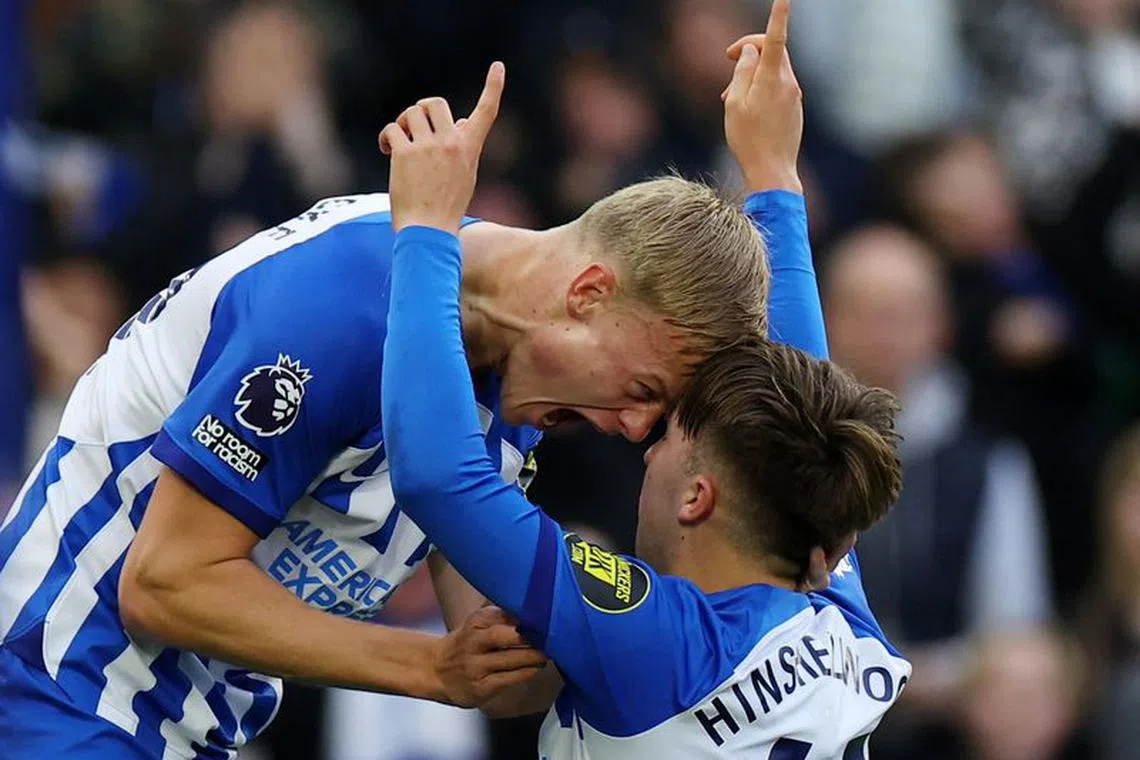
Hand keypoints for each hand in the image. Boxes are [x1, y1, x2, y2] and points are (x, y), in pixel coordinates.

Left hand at [380, 62, 504, 233]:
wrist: (428, 232)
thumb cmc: (446, 207)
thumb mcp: (465, 175)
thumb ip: (464, 146)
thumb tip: (466, 121)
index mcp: (469, 148)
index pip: (486, 113)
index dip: (494, 87)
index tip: (498, 67)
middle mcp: (451, 143)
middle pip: (433, 103)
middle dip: (420, 111)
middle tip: (413, 129)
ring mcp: (428, 148)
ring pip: (411, 113)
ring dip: (402, 124)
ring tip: (399, 144)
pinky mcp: (405, 154)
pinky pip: (392, 130)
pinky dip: (387, 138)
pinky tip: (387, 150)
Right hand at [434, 605, 547, 707]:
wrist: (436, 670)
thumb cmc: (466, 643)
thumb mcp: (478, 623)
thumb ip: (502, 615)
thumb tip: (535, 608)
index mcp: (475, 621)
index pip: (503, 615)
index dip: (526, 618)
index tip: (546, 618)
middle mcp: (473, 642)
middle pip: (503, 636)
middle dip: (529, 637)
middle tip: (551, 637)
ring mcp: (475, 666)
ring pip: (509, 659)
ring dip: (533, 657)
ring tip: (547, 653)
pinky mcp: (479, 687)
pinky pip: (507, 679)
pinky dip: (525, 673)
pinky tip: (535, 668)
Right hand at [721, 0, 803, 193]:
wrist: (772, 170)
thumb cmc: (748, 139)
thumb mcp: (735, 103)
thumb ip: (742, 71)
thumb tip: (751, 50)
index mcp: (771, 79)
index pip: (775, 38)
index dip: (778, 15)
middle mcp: (788, 82)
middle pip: (772, 50)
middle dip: (750, 49)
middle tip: (728, 61)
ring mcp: (794, 95)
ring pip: (772, 70)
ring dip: (751, 74)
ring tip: (729, 97)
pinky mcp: (794, 107)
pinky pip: (777, 87)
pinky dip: (760, 88)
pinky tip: (745, 109)